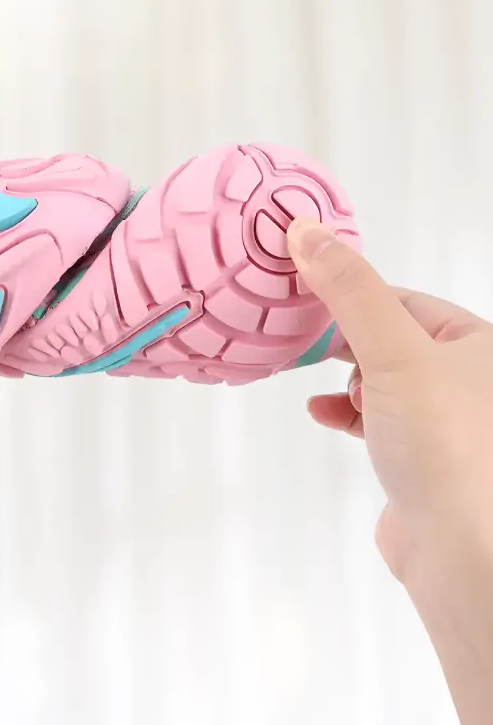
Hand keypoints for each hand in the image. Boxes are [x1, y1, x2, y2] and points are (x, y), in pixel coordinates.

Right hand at [289, 219, 492, 724]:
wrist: (457, 550)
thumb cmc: (444, 448)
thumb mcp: (393, 350)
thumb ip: (350, 290)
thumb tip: (307, 231)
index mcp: (476, 344)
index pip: (403, 299)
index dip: (353, 294)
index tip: (307, 293)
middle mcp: (465, 378)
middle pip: (388, 337)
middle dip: (345, 340)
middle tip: (305, 338)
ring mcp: (440, 419)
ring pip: (378, 377)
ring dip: (343, 377)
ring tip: (321, 381)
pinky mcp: (417, 454)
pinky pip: (373, 417)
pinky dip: (345, 411)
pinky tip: (323, 413)